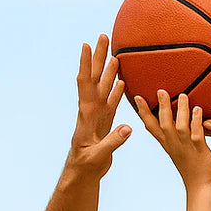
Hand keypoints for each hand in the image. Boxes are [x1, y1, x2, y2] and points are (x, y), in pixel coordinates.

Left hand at [66, 35, 131, 180]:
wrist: (83, 174)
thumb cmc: (87, 166)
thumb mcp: (99, 156)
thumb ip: (113, 142)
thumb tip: (128, 128)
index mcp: (88, 114)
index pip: (85, 83)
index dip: (86, 64)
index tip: (86, 45)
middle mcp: (92, 110)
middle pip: (95, 78)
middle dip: (98, 57)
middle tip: (103, 36)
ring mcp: (98, 115)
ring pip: (104, 87)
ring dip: (108, 70)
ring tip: (114, 54)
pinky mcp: (104, 123)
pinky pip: (111, 102)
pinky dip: (116, 91)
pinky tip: (121, 81)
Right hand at [133, 90, 210, 190]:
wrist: (199, 186)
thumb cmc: (190, 166)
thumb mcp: (177, 149)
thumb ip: (174, 134)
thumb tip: (173, 119)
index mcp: (167, 144)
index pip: (151, 127)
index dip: (143, 112)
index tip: (137, 97)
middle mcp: (174, 145)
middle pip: (163, 124)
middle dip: (160, 107)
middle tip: (160, 90)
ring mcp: (186, 147)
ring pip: (179, 127)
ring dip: (180, 111)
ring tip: (182, 96)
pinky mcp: (199, 150)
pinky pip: (196, 134)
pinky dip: (196, 121)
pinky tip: (198, 109)